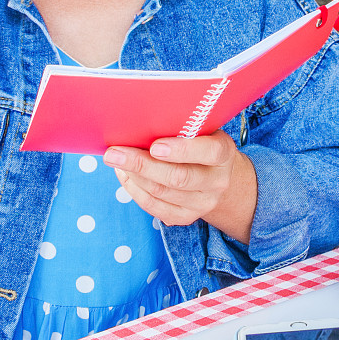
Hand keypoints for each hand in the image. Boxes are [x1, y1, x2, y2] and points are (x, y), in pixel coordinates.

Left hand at [103, 130, 256, 242]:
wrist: (220, 176)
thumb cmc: (202, 143)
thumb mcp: (202, 130)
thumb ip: (182, 127)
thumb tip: (142, 122)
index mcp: (223, 153)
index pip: (208, 152)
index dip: (181, 150)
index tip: (154, 146)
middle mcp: (217, 181)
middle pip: (178, 177)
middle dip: (142, 165)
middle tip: (114, 153)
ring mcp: (203, 203)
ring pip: (162, 193)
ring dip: (134, 176)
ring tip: (115, 160)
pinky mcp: (187, 217)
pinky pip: (155, 208)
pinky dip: (135, 191)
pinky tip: (124, 175)